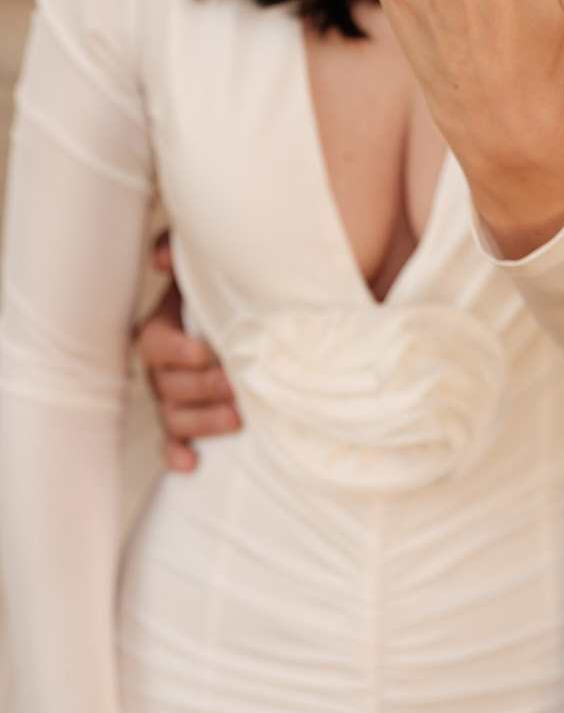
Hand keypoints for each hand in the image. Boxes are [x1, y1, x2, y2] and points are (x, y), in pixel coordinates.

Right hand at [136, 236, 238, 473]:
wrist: (262, 310)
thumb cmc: (232, 283)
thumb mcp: (210, 260)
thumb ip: (182, 249)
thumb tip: (162, 257)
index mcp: (166, 325)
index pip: (154, 341)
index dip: (174, 349)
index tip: (202, 352)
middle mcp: (164, 364)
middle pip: (167, 383)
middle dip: (201, 387)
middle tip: (235, 385)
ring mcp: (174, 394)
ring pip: (174, 414)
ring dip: (201, 422)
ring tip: (236, 420)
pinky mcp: (189, 418)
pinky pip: (174, 440)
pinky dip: (178, 452)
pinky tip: (192, 463)